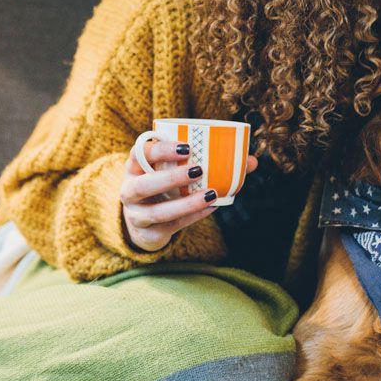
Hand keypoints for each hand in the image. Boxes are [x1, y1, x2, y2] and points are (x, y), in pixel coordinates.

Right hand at [120, 138, 259, 251]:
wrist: (143, 221)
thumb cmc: (165, 186)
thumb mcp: (174, 170)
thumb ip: (207, 160)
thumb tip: (251, 161)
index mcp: (134, 167)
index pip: (139, 154)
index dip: (159, 149)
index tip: (186, 147)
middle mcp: (129, 191)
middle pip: (143, 185)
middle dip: (170, 178)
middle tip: (198, 169)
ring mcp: (137, 215)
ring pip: (158, 212)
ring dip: (186, 203)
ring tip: (211, 193)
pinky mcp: (149, 233)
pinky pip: (172, 226)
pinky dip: (193, 217)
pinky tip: (212, 207)